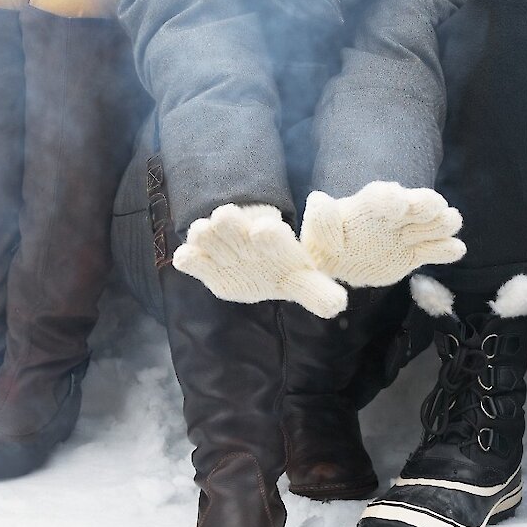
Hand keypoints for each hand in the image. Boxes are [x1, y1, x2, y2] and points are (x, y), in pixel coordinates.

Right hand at [171, 203, 347, 317]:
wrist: (259, 266)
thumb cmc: (283, 270)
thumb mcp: (303, 281)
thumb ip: (316, 292)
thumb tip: (338, 305)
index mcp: (271, 239)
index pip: (268, 232)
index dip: (266, 233)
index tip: (263, 232)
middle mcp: (242, 237)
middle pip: (229, 220)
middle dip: (228, 225)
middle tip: (231, 233)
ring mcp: (219, 246)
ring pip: (205, 232)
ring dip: (205, 237)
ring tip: (212, 248)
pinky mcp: (203, 262)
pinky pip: (188, 257)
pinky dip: (188, 259)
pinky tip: (192, 261)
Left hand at [298, 182, 466, 286]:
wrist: (339, 257)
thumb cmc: (327, 239)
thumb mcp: (318, 229)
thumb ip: (321, 218)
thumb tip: (318, 200)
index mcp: (370, 204)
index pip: (384, 196)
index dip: (391, 198)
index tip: (398, 203)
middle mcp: (395, 214)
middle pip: (416, 204)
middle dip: (425, 205)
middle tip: (435, 210)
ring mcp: (407, 233)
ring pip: (432, 224)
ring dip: (442, 223)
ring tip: (450, 223)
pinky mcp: (415, 254)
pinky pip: (435, 250)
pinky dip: (446, 249)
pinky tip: (455, 248)